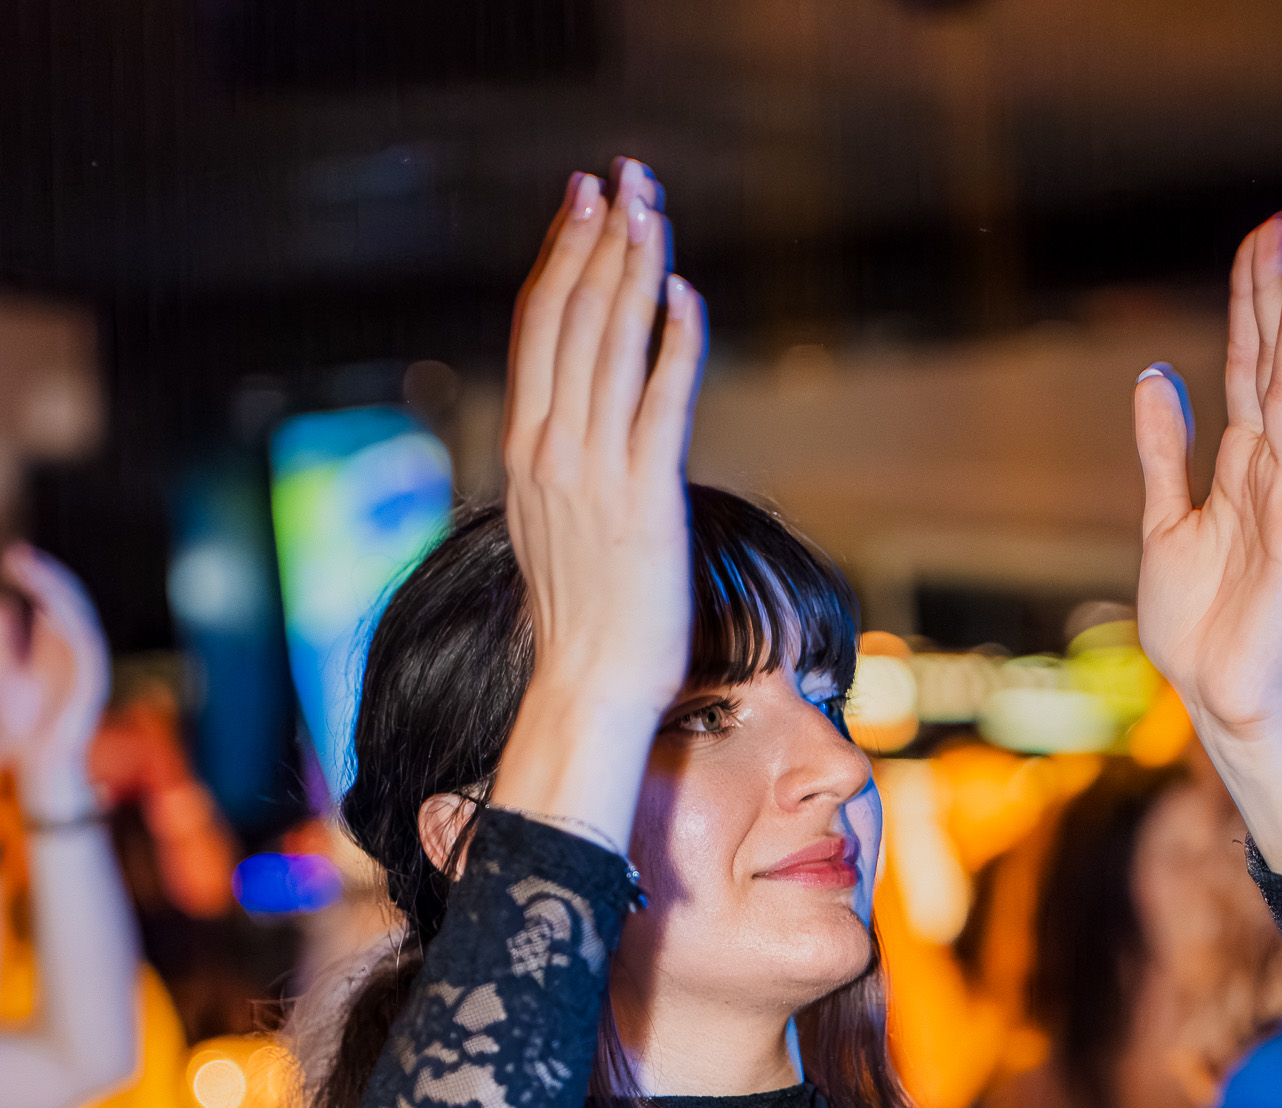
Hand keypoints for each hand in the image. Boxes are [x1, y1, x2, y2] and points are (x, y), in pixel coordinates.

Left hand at [0, 544, 109, 820]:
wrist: (35, 763)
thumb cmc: (21, 724)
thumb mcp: (6, 671)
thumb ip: (8, 641)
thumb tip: (6, 605)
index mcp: (61, 647)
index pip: (57, 599)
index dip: (40, 576)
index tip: (15, 558)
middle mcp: (79, 652)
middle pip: (71, 601)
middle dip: (48, 576)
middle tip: (19, 556)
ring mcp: (89, 666)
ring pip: (80, 617)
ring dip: (56, 591)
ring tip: (32, 572)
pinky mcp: (92, 682)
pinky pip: (85, 644)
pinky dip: (69, 622)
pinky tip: (46, 604)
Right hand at [491, 158, 707, 841]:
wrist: (588, 689)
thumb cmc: (583, 627)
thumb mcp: (557, 530)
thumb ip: (564, 473)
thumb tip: (578, 439)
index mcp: (525, 453)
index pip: (539, 332)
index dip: (561, 258)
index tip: (581, 204)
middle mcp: (551, 450)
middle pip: (570, 316)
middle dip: (600, 236)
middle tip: (623, 175)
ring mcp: (594, 471)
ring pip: (611, 341)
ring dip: (636, 265)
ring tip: (653, 205)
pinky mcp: (644, 496)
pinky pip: (660, 397)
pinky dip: (675, 339)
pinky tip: (686, 294)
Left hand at [1133, 210, 1281, 871]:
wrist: (1216, 696)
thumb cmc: (1197, 624)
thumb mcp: (1164, 524)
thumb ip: (1164, 452)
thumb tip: (1157, 375)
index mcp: (1237, 464)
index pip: (1247, 362)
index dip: (1250, 299)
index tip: (1263, 234)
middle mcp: (1269, 469)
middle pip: (1274, 361)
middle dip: (1279, 291)